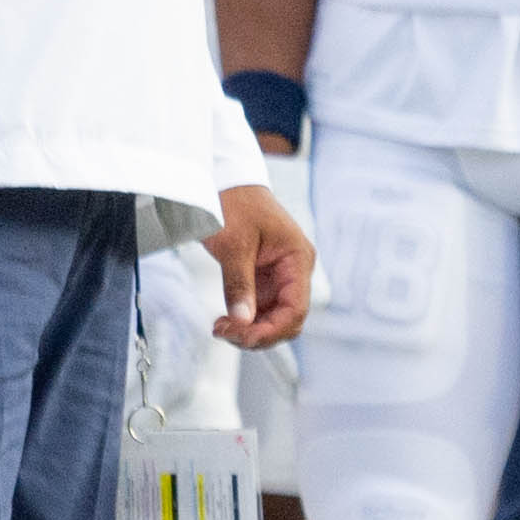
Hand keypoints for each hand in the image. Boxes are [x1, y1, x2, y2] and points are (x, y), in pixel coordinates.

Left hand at [204, 176, 314, 346]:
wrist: (225, 182)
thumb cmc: (235, 204)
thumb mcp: (234, 245)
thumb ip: (239, 285)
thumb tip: (242, 321)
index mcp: (297, 259)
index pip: (296, 309)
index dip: (271, 330)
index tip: (242, 336)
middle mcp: (294, 271)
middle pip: (288, 319)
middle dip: (259, 333)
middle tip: (225, 332)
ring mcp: (280, 277)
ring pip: (274, 319)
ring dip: (250, 330)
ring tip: (221, 327)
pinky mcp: (264, 279)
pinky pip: (261, 309)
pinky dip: (245, 320)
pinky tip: (226, 320)